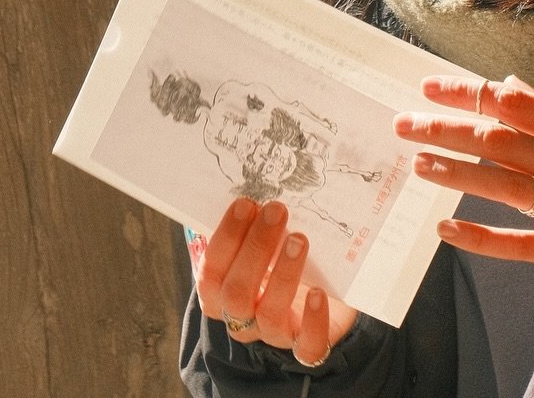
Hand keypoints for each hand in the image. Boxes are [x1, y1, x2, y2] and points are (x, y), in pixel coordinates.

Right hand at [193, 197, 359, 366]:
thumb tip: (255, 187)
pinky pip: (307, 346)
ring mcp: (274, 333)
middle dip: (255, 249)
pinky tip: (318, 294)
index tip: (246, 203)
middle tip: (276, 211)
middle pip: (236, 293)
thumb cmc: (279, 260)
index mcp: (222, 291)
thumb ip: (251, 225)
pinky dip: (312, 321)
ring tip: (299, 240)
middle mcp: (242, 317)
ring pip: (268, 316)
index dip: (226, 238)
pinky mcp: (307, 345)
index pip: (212, 271)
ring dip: (282, 275)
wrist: (321, 296)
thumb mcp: (262, 242)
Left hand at [394, 74, 533, 295]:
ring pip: (500, 183)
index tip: (430, 87)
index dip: (467, 93)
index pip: (512, 102)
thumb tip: (506, 83)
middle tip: (406, 122)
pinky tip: (445, 228)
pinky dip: (477, 236)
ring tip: (418, 162)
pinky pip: (514, 242)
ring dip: (454, 171)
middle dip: (447, 128)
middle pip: (498, 138)